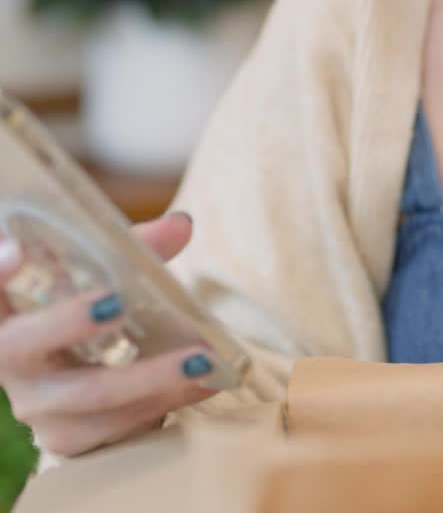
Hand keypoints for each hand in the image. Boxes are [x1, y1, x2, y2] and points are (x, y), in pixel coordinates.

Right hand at [0, 213, 215, 456]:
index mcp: (7, 313)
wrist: (95, 389)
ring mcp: (36, 404)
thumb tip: (181, 224)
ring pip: (87, 393)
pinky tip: (204, 384)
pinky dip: (167, 400)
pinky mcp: (70, 436)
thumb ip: (138, 249)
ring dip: (150, 377)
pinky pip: (116, 424)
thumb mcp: (106, 278)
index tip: (18, 251)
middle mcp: (9, 359)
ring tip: (202, 358)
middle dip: (70, 321)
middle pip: (24, 342)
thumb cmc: (91, 315)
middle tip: (117, 303)